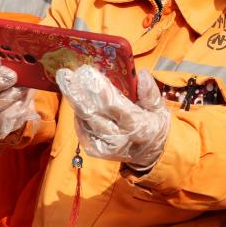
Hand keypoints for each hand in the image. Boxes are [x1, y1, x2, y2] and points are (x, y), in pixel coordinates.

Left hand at [55, 66, 169, 170]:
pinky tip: (75, 103)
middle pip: (93, 114)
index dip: (99, 90)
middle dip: (78, 93)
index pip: (115, 106)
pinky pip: (82, 132)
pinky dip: (77, 116)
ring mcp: (106, 147)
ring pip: (85, 122)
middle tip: (66, 75)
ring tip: (66, 83)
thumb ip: (150, 92)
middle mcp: (120, 139)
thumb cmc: (155, 125)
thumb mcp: (159, 108)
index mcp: (138, 127)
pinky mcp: (97, 151)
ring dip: (74, 102)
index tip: (88, 73)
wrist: (152, 154)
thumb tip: (141, 73)